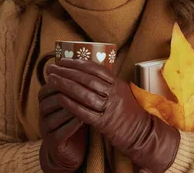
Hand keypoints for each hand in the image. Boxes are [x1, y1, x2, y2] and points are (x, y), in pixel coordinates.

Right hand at [38, 83, 87, 172]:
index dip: (66, 80)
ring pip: (55, 115)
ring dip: (70, 108)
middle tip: (85, 88)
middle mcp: (42, 112)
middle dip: (68, 92)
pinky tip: (83, 120)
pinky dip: (72, 125)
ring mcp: (45, 127)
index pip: (51, 85)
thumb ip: (75, 85)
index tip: (83, 75)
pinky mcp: (52, 142)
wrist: (69, 147)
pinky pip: (60, 132)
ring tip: (85, 104)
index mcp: (46, 99)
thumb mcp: (73, 100)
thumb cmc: (73, 118)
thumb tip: (88, 62)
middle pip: (52, 98)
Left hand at [47, 59, 180, 172]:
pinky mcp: (105, 123)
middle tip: (51, 68)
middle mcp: (114, 93)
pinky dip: (71, 105)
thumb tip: (88, 70)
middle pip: (87, 79)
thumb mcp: (121, 91)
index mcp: (117, 83)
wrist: (141, 133)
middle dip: (66, 72)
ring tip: (51, 80)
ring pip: (84, 94)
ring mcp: (110, 108)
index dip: (77, 63)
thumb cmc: (128, 112)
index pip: (95, 69)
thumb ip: (107, 82)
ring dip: (65, 85)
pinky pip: (85, 112)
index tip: (63, 60)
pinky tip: (60, 98)